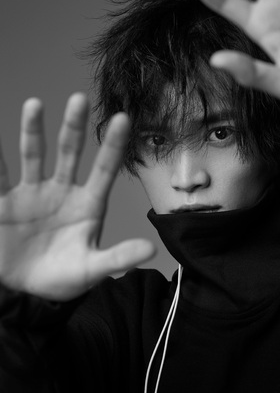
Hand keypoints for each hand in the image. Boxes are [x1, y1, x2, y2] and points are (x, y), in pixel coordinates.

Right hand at [0, 94, 154, 300]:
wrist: (27, 293)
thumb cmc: (65, 279)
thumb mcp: (92, 270)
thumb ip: (119, 258)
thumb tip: (151, 250)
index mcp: (89, 205)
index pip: (104, 170)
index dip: (113, 146)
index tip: (123, 118)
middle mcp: (62, 192)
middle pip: (70, 153)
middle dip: (74, 128)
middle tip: (79, 99)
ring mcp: (33, 194)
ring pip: (34, 156)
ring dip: (33, 131)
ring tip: (34, 105)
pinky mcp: (5, 203)